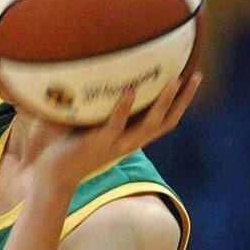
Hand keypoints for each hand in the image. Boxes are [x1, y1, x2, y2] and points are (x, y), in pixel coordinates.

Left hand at [37, 73, 202, 187]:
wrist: (53, 174)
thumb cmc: (70, 145)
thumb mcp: (94, 125)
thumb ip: (104, 107)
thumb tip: (103, 75)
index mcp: (132, 138)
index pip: (166, 121)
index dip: (183, 102)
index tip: (194, 78)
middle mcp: (129, 143)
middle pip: (166, 122)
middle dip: (184, 100)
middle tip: (196, 76)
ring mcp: (115, 144)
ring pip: (148, 125)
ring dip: (162, 102)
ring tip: (173, 80)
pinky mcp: (97, 144)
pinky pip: (114, 126)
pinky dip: (123, 108)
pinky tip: (130, 91)